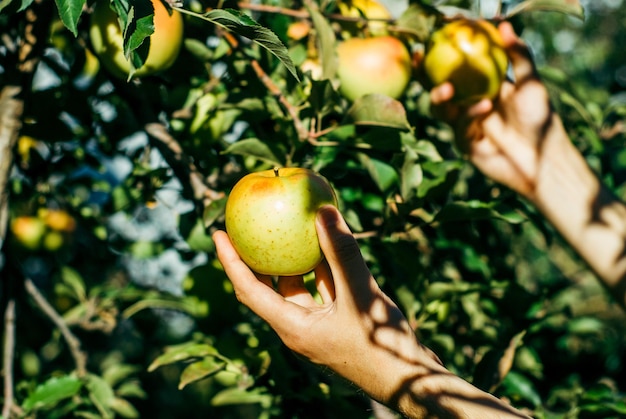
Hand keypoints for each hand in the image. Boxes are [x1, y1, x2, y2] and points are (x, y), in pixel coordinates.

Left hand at [213, 205, 442, 401]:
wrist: (411, 381)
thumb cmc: (382, 347)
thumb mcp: (361, 295)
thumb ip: (342, 253)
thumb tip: (323, 210)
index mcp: (292, 327)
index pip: (250, 290)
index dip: (231, 261)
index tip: (218, 233)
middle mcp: (300, 326)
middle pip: (268, 287)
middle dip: (256, 258)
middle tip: (248, 227)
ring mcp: (320, 324)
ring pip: (298, 286)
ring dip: (293, 259)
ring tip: (287, 227)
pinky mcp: (339, 321)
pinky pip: (324, 287)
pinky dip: (323, 265)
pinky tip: (329, 242)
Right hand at [430, 21, 567, 201]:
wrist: (542, 158)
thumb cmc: (540, 119)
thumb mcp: (531, 83)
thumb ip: (519, 55)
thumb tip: (503, 25)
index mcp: (482, 87)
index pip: (454, 70)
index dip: (438, 59)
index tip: (427, 45)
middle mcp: (469, 105)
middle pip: (438, 90)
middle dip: (426, 79)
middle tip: (424, 65)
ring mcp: (465, 126)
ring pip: (440, 110)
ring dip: (440, 98)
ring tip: (448, 89)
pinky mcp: (465, 145)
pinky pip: (458, 127)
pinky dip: (469, 115)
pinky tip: (485, 108)